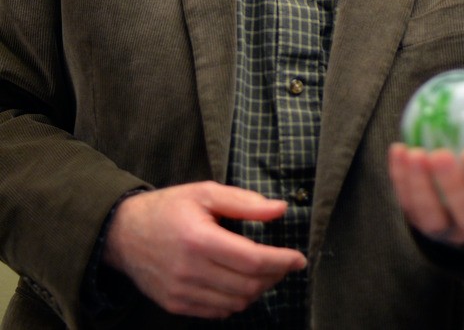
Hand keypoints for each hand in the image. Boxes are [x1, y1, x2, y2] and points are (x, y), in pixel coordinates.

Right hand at [103, 181, 306, 318]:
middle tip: (285, 263)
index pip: (252, 259)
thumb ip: (244, 202)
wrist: (123, 233)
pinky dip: (237, 300)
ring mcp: (182, 292)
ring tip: (264, 271)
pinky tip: (240, 282)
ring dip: (258, 290)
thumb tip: (280, 209)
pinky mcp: (176, 305)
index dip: (281, 261)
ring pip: (236, 303)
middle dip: (275, 275)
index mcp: (199, 238)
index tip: (299, 258)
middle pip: (248, 285)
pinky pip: (218, 312)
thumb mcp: (205, 192)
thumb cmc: (169, 207)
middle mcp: (190, 270)